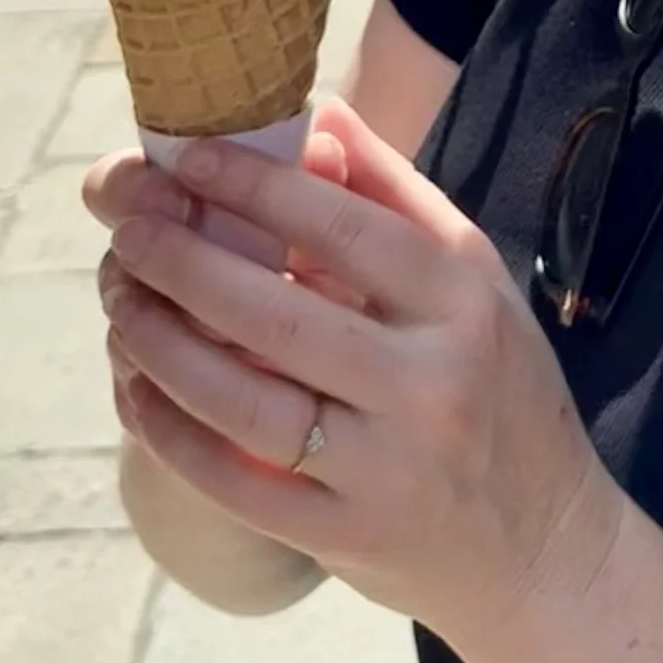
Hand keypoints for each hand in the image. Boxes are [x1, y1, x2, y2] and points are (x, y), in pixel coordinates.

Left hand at [87, 102, 621, 661]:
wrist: (541, 547)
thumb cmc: (496, 388)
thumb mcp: (473, 282)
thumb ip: (394, 198)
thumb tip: (316, 115)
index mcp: (462, 300)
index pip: (347, 228)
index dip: (257, 187)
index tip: (186, 159)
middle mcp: (429, 381)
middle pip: (279, 314)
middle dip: (185, 262)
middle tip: (126, 226)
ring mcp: (386, 468)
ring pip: (245, 402)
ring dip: (164, 345)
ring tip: (120, 299)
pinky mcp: (346, 537)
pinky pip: (237, 482)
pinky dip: (173, 433)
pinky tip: (135, 389)